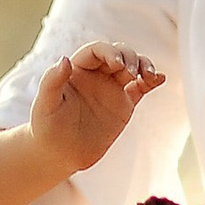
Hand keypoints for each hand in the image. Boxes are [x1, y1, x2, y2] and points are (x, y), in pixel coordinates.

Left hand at [30, 42, 162, 174]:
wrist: (58, 154)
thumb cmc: (46, 127)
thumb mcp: (44, 105)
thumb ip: (52, 81)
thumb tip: (64, 59)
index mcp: (77, 70)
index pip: (97, 51)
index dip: (109, 52)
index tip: (117, 64)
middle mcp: (96, 75)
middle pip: (119, 54)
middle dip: (129, 57)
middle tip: (130, 73)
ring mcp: (112, 89)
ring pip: (133, 67)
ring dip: (144, 65)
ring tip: (148, 76)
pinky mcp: (124, 105)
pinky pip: (141, 88)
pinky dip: (152, 81)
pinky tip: (160, 79)